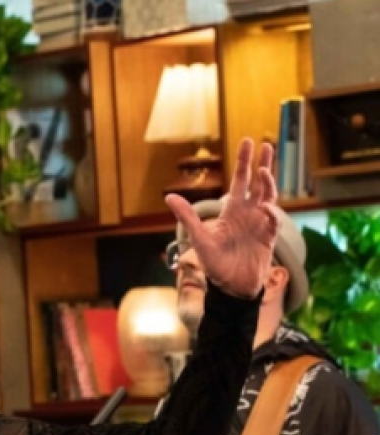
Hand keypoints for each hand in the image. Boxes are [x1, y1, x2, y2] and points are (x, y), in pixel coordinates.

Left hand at [166, 138, 278, 299]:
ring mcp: (260, 223)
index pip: (239, 180)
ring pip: (269, 195)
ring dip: (268, 181)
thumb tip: (169, 196)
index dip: (243, 161)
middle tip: (266, 143)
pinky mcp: (269, 236)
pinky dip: (271, 211)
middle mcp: (248, 213)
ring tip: (264, 169)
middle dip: (262, 163)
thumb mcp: (198, 238)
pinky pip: (273, 219)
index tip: (246, 141)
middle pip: (258, 182)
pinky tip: (266, 206)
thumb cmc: (214, 264)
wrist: (230, 287)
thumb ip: (187, 216)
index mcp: (231, 211)